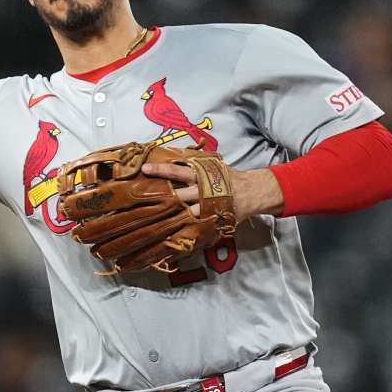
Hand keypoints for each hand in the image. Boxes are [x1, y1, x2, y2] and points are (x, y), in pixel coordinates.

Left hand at [141, 163, 282, 222]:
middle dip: (161, 197)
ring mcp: (206, 207)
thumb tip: (170, 155)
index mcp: (200, 174)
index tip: (144, 170)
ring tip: (150, 221)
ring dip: (169, 216)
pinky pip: (195, 226)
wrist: (250, 192)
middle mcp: (201, 190)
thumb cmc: (225, 177)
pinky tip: (169, 236)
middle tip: (141, 200)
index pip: (177, 171)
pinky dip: (183, 230)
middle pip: (178, 195)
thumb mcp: (210, 165)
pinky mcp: (210, 220)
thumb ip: (192, 164)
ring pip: (185, 213)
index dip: (160, 170)